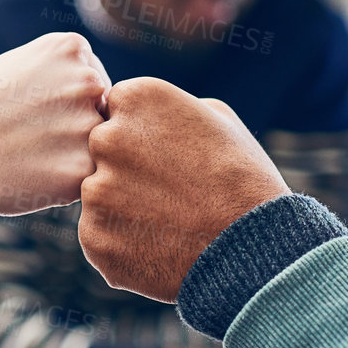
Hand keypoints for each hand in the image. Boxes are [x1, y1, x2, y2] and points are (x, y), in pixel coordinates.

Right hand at [0, 33, 109, 243]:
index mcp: (72, 48)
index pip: (96, 87)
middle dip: (73, 132)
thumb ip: (71, 75)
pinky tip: (30, 175)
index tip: (26, 111)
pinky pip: (91, 182)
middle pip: (105, 117)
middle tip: (27, 137)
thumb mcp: (23, 68)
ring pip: (100, 151)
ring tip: (28, 155)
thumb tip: (118, 102)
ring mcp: (87, 125)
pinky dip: (64, 186)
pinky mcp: (81, 170)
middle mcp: (87, 80)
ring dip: (72, 159)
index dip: (62, 107)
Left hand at [79, 78, 288, 301]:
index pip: (115, 108)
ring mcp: (96, 191)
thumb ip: (170, 111)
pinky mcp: (94, 236)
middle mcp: (106, 139)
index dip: (142, 133)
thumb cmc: (244, 179)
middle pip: (101, 151)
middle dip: (126, 168)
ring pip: (100, 195)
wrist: (254, 248)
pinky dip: (123, 243)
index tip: (167, 154)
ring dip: (123, 207)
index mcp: (136, 99)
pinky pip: (100, 235)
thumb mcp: (218, 120)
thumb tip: (145, 119)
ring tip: (170, 222)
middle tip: (169, 191)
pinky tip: (160, 246)